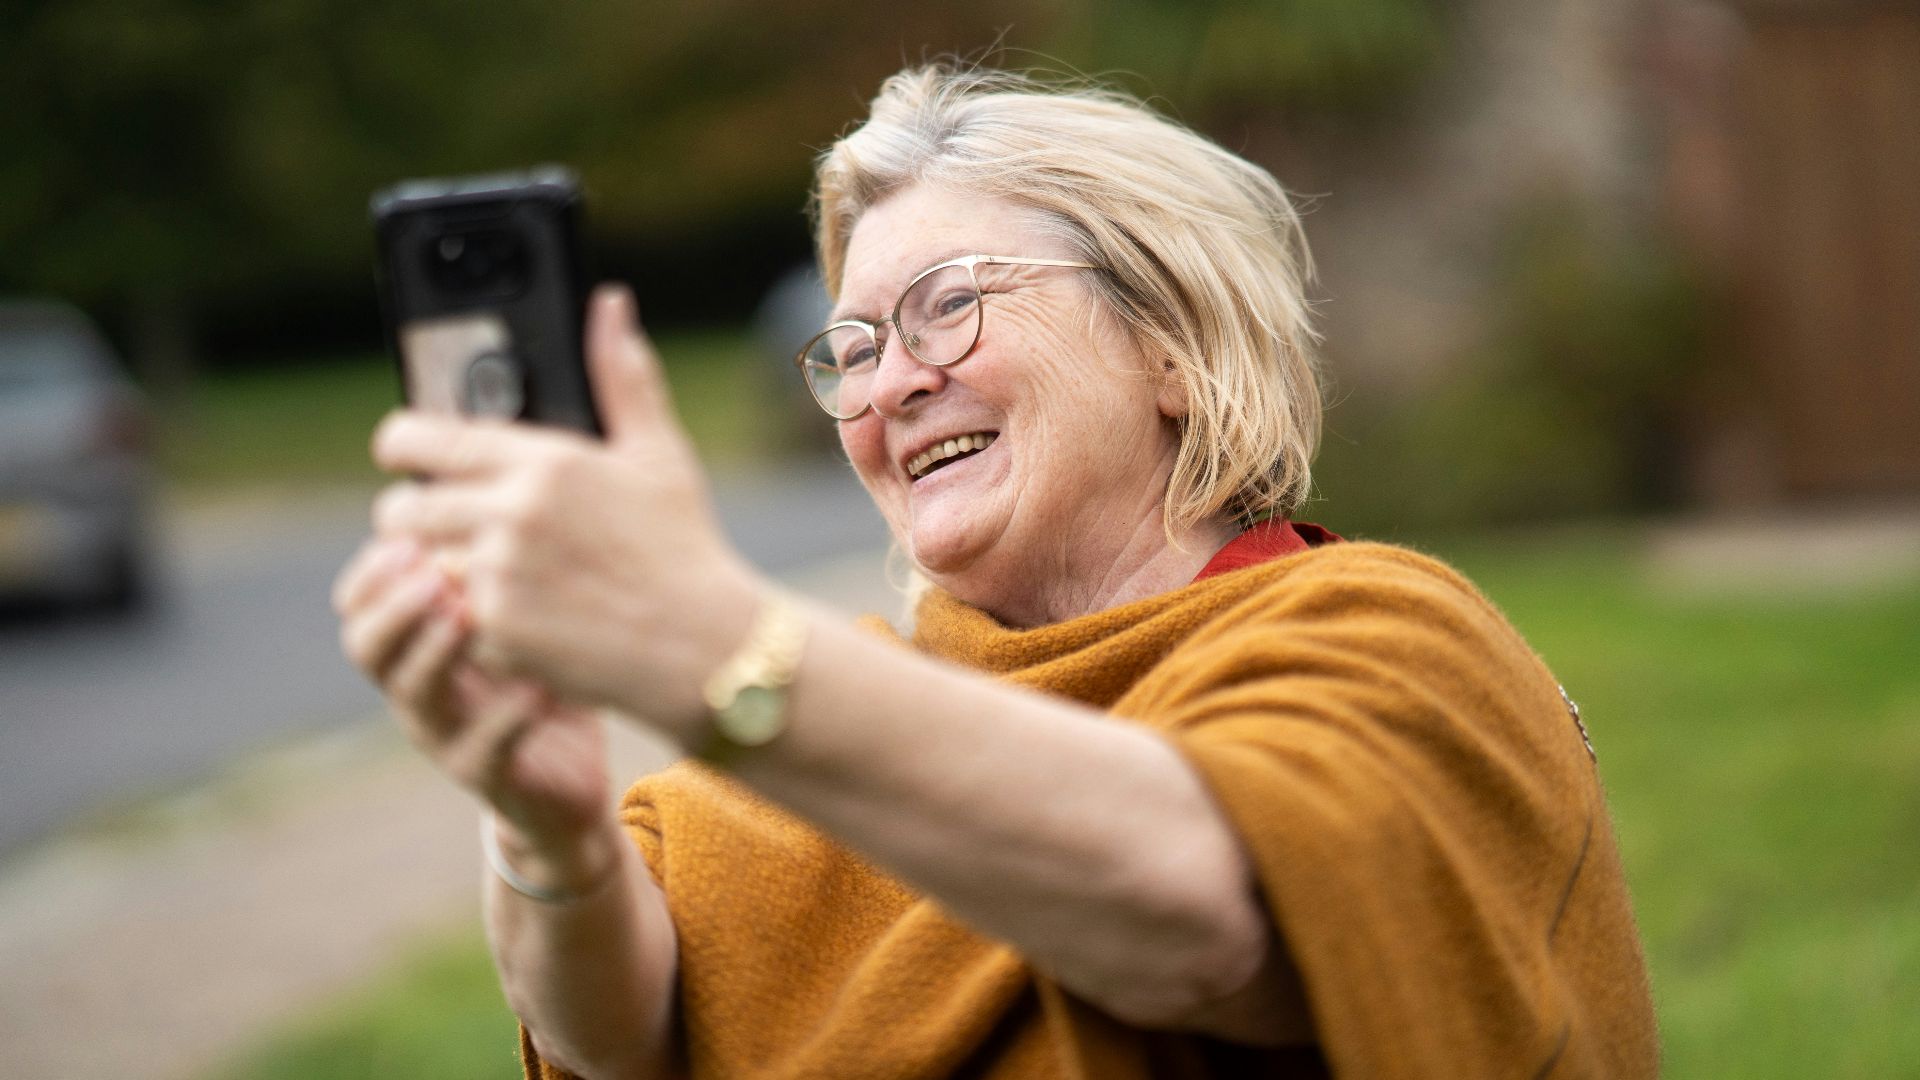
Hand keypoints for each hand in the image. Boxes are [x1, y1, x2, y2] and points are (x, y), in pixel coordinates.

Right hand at [332, 536, 610, 852]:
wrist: (570, 783)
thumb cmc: (544, 680)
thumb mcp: (520, 616)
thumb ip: (499, 560)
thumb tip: (494, 468)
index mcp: (417, 644)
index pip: (361, 602)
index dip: (374, 569)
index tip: (405, 530)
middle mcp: (419, 689)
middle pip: (367, 646)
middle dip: (393, 605)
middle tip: (428, 571)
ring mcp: (446, 736)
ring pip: (415, 693)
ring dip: (436, 650)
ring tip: (467, 614)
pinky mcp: (487, 776)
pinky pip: (483, 749)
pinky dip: (507, 716)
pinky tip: (535, 687)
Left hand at [367, 286, 759, 744]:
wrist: (706, 646)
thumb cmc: (683, 546)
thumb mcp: (658, 454)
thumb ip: (621, 376)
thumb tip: (610, 303)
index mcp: (544, 462)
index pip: (418, 438)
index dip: (400, 445)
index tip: (405, 453)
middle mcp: (511, 515)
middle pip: (401, 510)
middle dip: (414, 518)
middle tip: (450, 524)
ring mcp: (499, 578)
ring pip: (425, 568)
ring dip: (447, 571)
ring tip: (499, 574)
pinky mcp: (497, 633)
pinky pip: (454, 619)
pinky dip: (479, 621)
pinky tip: (527, 618)